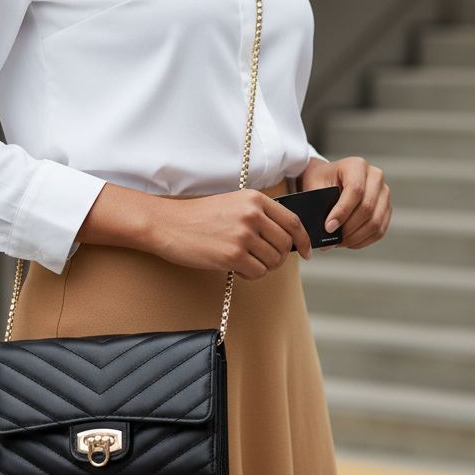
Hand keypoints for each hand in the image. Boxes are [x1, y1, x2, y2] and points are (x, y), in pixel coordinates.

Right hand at [147, 187, 312, 277]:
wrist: (167, 224)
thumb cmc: (198, 217)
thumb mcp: (233, 204)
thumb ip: (259, 215)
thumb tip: (287, 238)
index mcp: (255, 199)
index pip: (293, 221)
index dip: (304, 240)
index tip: (306, 251)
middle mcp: (252, 214)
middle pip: (286, 244)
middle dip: (279, 257)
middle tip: (264, 261)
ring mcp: (243, 235)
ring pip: (274, 261)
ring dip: (263, 267)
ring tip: (245, 262)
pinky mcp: (232, 255)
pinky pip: (257, 273)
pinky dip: (250, 275)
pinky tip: (235, 268)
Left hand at [298, 155, 391, 249]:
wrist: (330, 179)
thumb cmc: (321, 180)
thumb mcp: (314, 185)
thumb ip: (319, 203)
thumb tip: (323, 230)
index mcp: (357, 165)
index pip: (355, 190)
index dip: (342, 212)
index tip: (328, 228)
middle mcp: (375, 177)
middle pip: (367, 208)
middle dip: (348, 229)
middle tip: (331, 241)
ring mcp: (384, 193)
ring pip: (375, 222)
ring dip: (355, 237)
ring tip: (337, 243)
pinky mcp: (386, 208)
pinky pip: (379, 230)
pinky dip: (363, 240)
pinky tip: (348, 242)